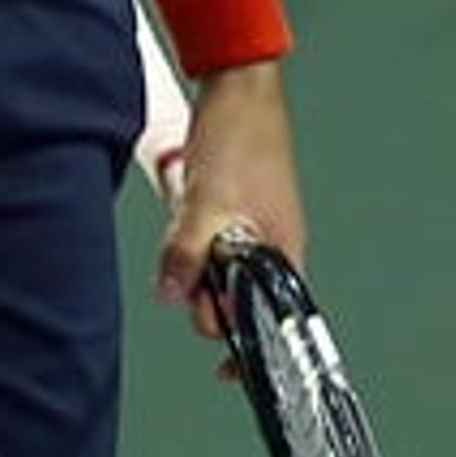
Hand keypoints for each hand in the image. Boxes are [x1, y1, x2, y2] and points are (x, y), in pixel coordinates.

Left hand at [155, 60, 304, 341]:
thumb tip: (172, 294)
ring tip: (185, 219)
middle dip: (205, 295)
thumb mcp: (206, 204)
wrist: (238, 84)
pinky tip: (182, 206)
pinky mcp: (235, 205)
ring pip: (219, 267)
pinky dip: (191, 234)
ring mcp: (255, 224)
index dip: (248, 349)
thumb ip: (188, 254)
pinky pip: (209, 238)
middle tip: (184, 273)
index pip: (274, 324)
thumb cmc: (241, 138)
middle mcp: (274, 245)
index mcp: (283, 254)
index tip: (224, 372)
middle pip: (237, 298)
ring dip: (194, 260)